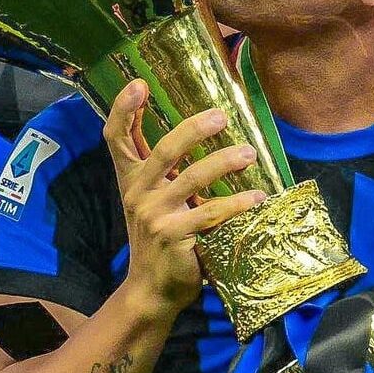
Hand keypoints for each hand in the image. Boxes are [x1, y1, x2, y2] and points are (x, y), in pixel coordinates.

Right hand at [103, 80, 265, 311]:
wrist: (152, 289)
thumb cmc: (160, 236)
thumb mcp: (154, 198)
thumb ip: (166, 169)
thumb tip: (199, 127)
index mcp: (131, 179)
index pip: (117, 138)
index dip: (123, 109)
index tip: (139, 83)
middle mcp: (138, 193)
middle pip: (161, 152)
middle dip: (192, 130)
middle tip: (221, 116)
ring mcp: (154, 216)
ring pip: (191, 180)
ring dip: (223, 163)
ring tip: (248, 154)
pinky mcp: (174, 237)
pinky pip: (210, 214)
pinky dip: (236, 203)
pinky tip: (256, 197)